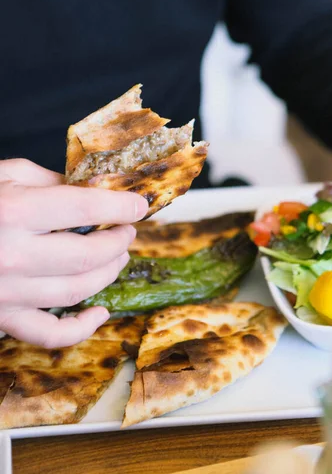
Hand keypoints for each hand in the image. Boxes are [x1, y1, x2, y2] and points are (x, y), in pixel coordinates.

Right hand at [0, 159, 147, 347]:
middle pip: (88, 255)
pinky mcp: (2, 316)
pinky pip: (49, 334)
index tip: (140, 204)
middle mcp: (13, 254)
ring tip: (118, 256)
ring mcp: (8, 291)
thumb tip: (95, 190)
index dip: (121, 205)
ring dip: (109, 272)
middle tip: (128, 230)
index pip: (85, 206)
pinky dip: (81, 328)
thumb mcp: (5, 175)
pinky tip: (100, 312)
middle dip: (119, 240)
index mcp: (15, 210)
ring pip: (78, 290)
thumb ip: (51, 182)